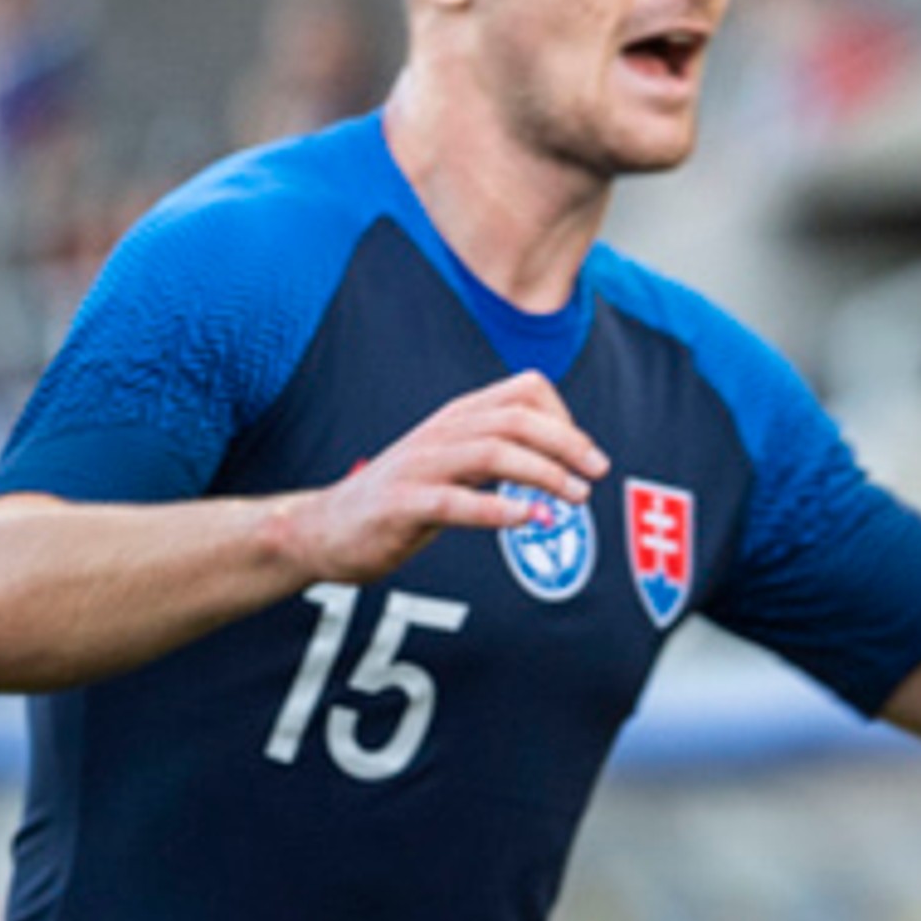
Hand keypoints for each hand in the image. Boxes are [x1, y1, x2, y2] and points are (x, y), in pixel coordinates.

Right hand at [269, 371, 609, 583]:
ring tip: (575, 498)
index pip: (525, 391)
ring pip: (493, 453)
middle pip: (517, 419)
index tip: (584, 455)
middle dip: (567, 443)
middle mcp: (441, 433)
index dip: (564, 417)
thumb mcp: (452, 461)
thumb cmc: (401, 497)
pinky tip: (529, 520)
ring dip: (544, 474)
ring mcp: (419, 466)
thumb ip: (496, 451)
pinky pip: (455, 502)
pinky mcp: (400, 505)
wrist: (321, 529)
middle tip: (599, 473)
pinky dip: (497, 510)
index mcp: (458, 417)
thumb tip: (562, 456)